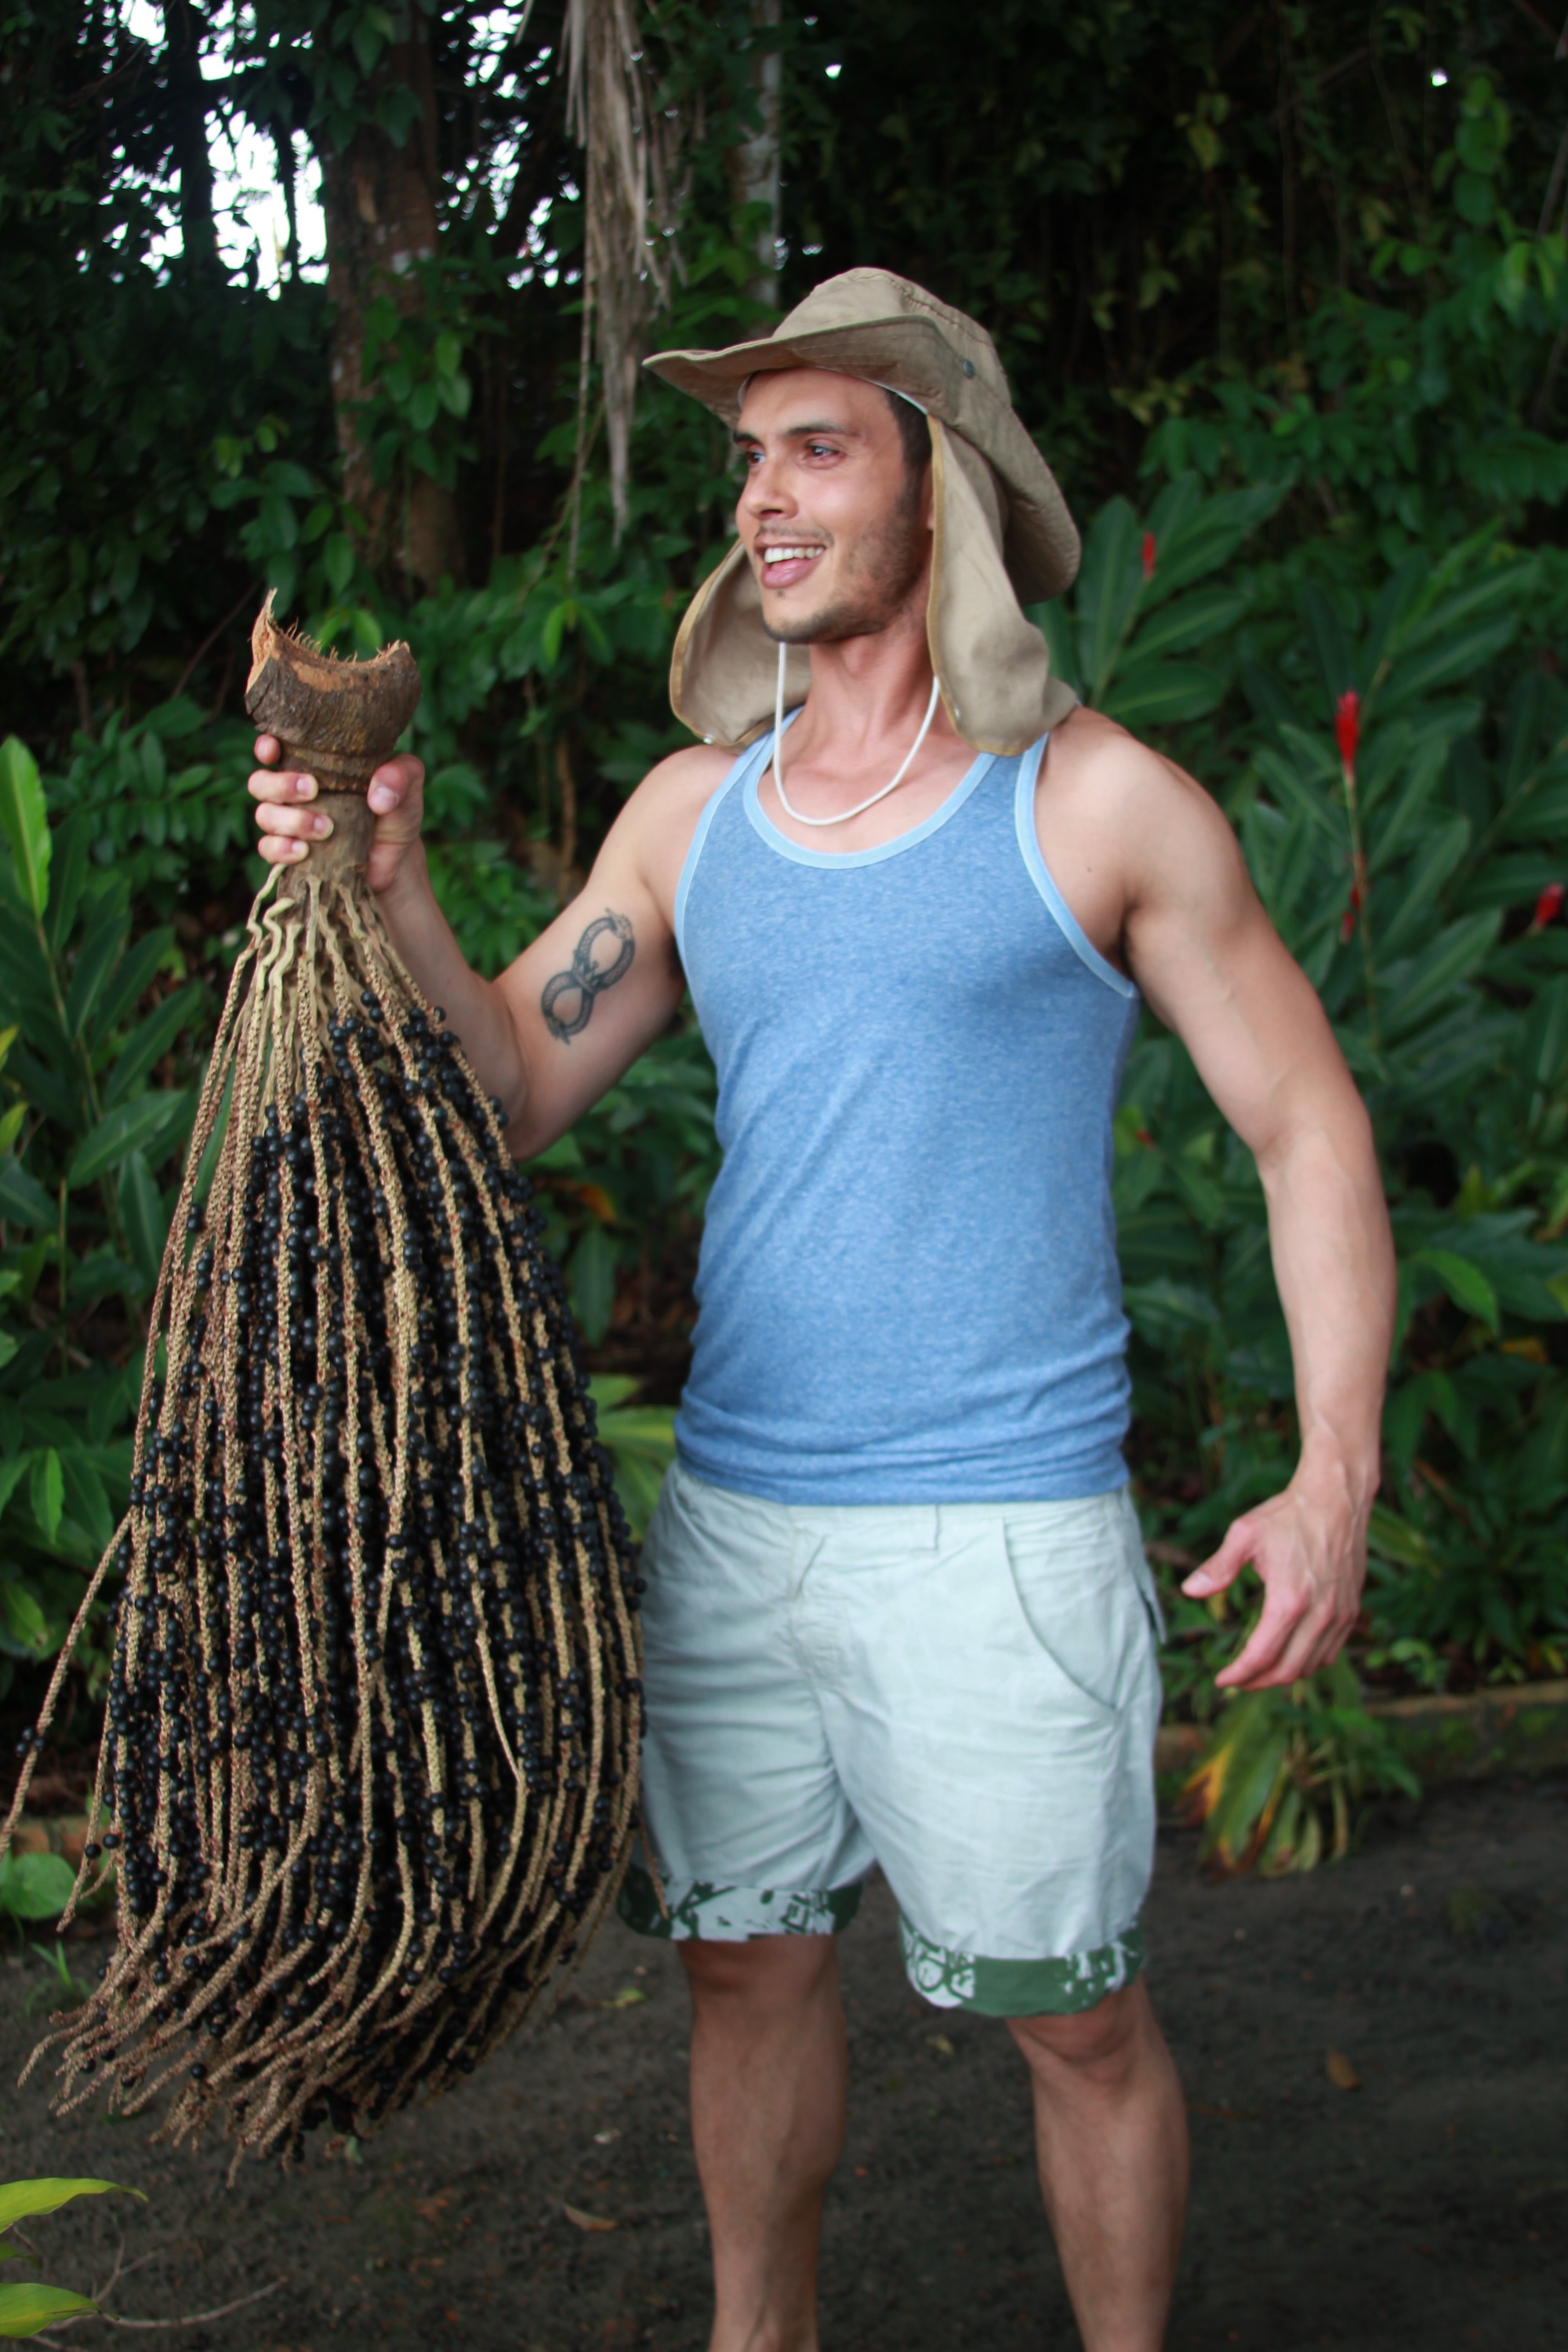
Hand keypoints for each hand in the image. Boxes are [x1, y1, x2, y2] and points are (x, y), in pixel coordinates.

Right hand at [248, 737, 426, 897]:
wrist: (398, 858)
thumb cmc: (396, 809)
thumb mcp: (408, 785)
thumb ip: (400, 775)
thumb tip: (379, 795)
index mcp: (314, 764)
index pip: (275, 748)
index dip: (266, 746)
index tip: (272, 749)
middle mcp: (294, 791)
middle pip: (260, 782)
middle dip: (280, 785)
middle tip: (312, 789)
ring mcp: (290, 823)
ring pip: (264, 816)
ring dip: (290, 821)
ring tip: (325, 828)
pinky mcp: (292, 853)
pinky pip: (268, 849)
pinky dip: (282, 850)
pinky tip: (304, 851)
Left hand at [1180, 1452, 1369, 1691]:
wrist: (1337, 1498)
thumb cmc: (1288, 1514)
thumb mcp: (1244, 1534)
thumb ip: (1218, 1567)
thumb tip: (1189, 1590)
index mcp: (1289, 1600)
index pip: (1261, 1655)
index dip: (1239, 1674)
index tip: (1221, 1679)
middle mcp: (1319, 1614)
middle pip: (1287, 1670)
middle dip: (1257, 1682)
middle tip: (1237, 1680)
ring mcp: (1340, 1615)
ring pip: (1311, 1665)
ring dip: (1283, 1675)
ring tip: (1259, 1672)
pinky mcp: (1352, 1610)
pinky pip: (1330, 1652)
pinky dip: (1308, 1662)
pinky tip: (1290, 1656)